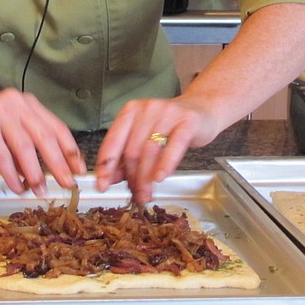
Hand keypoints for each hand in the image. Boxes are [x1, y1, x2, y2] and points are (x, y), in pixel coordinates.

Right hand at [0, 88, 84, 195]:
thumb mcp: (7, 137)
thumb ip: (28, 149)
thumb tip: (53, 173)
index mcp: (27, 104)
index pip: (56, 127)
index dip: (70, 149)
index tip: (79, 169)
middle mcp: (16, 103)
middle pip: (45, 137)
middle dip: (59, 164)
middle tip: (68, 184)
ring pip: (25, 148)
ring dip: (35, 173)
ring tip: (40, 190)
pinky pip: (2, 156)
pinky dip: (11, 175)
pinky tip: (16, 188)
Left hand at [93, 96, 220, 205]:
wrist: (202, 109)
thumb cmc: (170, 126)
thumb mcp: (144, 136)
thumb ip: (126, 154)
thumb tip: (111, 179)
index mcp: (130, 111)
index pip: (112, 141)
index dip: (106, 166)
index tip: (102, 186)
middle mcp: (146, 109)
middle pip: (132, 150)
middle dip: (131, 178)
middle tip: (135, 196)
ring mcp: (167, 113)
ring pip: (149, 151)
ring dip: (146, 178)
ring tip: (146, 195)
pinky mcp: (187, 122)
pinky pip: (174, 146)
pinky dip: (165, 164)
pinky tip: (160, 178)